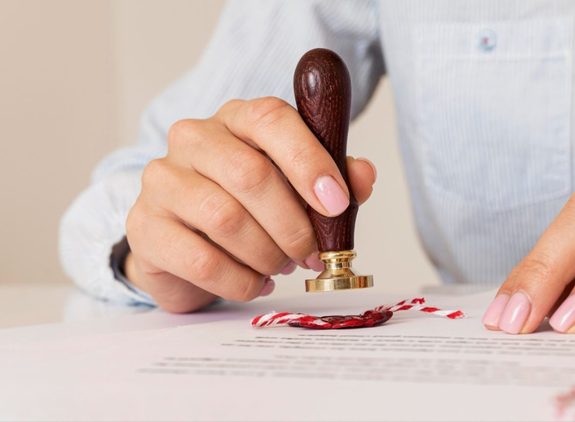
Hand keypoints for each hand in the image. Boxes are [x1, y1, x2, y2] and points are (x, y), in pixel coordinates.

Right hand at [125, 97, 376, 312]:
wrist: (187, 245)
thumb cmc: (250, 209)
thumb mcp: (298, 189)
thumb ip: (334, 179)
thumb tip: (362, 176)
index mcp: (237, 119)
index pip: (271, 119)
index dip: (309, 162)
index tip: (336, 203)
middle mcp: (194, 139)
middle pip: (250, 175)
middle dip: (293, 225)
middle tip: (312, 254)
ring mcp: (163, 181)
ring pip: (225, 219)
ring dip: (268, 255)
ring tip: (281, 266)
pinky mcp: (144, 228)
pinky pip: (202, 261)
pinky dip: (241, 281)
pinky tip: (255, 283)